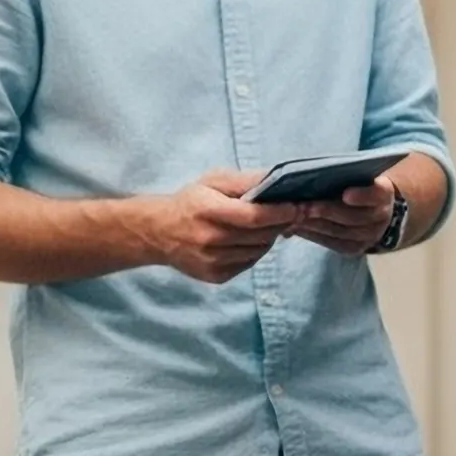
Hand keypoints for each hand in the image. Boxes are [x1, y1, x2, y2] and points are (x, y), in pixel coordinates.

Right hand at [150, 170, 302, 284]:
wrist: (159, 232)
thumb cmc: (192, 201)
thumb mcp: (215, 180)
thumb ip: (246, 180)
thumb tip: (277, 178)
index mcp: (209, 212)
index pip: (254, 217)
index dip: (280, 212)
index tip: (297, 206)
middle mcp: (210, 240)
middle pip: (261, 235)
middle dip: (281, 224)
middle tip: (289, 213)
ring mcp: (212, 261)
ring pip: (259, 251)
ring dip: (269, 237)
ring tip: (265, 225)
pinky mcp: (215, 276)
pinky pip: (248, 263)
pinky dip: (255, 251)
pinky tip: (249, 239)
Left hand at [291, 175, 396, 255]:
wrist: (378, 214)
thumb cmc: (361, 186)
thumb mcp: (362, 178)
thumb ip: (346, 176)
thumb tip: (316, 175)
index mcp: (384, 194)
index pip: (376, 195)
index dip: (362, 196)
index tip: (346, 194)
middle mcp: (380, 218)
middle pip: (353, 217)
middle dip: (326, 211)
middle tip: (303, 207)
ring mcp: (368, 237)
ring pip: (339, 232)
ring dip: (314, 224)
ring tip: (294, 217)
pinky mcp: (354, 249)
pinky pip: (331, 244)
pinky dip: (312, 235)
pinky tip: (296, 228)